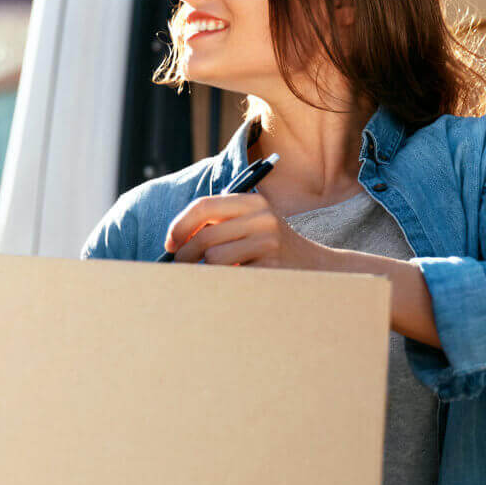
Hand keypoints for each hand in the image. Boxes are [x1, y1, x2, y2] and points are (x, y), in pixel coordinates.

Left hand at [165, 193, 331, 268]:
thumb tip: (174, 241)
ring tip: (211, 276)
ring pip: (214, 258)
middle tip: (179, 268)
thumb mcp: (251, 225)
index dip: (179, 226)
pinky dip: (222, 282)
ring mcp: (269, 242)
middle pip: (205, 237)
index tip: (169, 244)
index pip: (203, 206)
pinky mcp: (271, 267)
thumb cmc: (271, 248)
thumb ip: (220, 225)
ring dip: (205, 272)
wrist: (316, 267)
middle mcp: (263, 217)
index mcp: (253, 202)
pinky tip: (232, 282)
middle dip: (185, 256)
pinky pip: (230, 276)